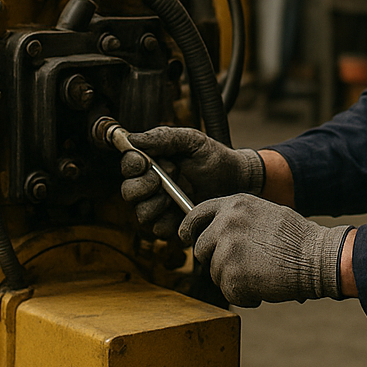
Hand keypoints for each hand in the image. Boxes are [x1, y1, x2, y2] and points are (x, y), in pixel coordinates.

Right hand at [119, 127, 264, 236]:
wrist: (238, 181)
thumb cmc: (214, 158)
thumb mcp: (192, 140)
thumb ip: (163, 137)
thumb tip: (132, 139)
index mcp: (152, 162)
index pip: (128, 166)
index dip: (132, 165)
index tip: (146, 162)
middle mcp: (151, 186)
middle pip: (128, 192)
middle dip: (144, 185)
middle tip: (169, 175)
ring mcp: (161, 208)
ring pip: (141, 213)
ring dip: (158, 204)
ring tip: (180, 193)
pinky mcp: (172, 225)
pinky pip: (158, 229)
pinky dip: (169, 221)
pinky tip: (184, 210)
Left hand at [178, 194, 348, 307]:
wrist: (315, 257)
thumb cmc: (296, 238)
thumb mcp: (264, 213)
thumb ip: (237, 220)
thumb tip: (216, 234)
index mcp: (234, 204)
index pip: (197, 214)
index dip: (189, 228)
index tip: (185, 237)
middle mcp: (225, 223)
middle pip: (202, 249)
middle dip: (217, 261)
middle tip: (244, 265)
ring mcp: (226, 250)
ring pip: (215, 274)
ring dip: (234, 280)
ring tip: (262, 273)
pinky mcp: (231, 276)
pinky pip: (229, 292)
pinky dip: (245, 296)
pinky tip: (265, 286)